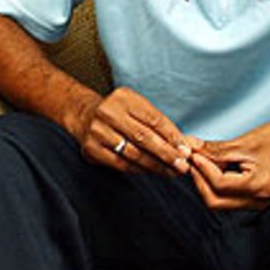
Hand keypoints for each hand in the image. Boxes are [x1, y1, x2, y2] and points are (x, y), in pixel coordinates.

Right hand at [68, 87, 197, 174]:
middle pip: (144, 137)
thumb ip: (157, 123)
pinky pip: (121, 163)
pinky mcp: (91, 148)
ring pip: (134, 153)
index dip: (172, 136)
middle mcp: (108, 112)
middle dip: (167, 154)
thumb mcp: (135, 107)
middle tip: (183, 165)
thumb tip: (183, 145)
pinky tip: (151, 172)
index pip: (153, 119)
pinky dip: (139, 169)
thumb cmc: (118, 112)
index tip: (186, 150)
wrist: (83, 114)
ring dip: (156, 165)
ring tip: (171, 172)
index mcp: (123, 98)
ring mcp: (98, 131)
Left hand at [188, 122, 269, 209]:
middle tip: (191, 159)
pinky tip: (212, 167)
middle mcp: (259, 200)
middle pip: (215, 200)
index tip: (191, 153)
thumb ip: (215, 149)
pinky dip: (215, 184)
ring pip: (219, 201)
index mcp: (260, 186)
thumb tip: (189, 146)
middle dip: (199, 179)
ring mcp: (257, 203)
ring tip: (201, 160)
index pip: (219, 184)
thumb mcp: (245, 143)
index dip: (202, 168)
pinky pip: (227, 198)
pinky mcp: (253, 200)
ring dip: (205, 182)